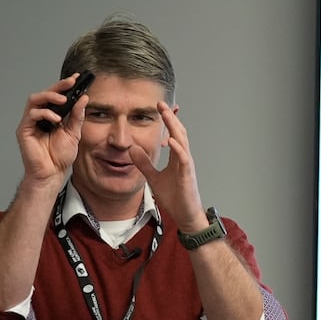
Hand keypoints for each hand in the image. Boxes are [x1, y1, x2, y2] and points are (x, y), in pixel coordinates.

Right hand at [15, 75, 85, 189]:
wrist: (53, 172)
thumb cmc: (60, 155)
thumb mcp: (74, 132)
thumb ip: (77, 116)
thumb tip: (83, 98)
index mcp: (51, 115)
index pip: (56, 96)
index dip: (64, 86)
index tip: (77, 78)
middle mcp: (39, 116)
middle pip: (44, 94)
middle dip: (58, 86)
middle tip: (70, 83)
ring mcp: (31, 122)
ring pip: (35, 100)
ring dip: (50, 97)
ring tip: (63, 100)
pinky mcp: (24, 130)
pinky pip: (31, 115)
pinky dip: (45, 113)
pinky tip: (56, 119)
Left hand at [130, 102, 208, 232]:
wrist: (186, 215)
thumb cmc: (175, 198)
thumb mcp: (154, 178)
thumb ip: (144, 163)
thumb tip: (133, 150)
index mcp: (177, 158)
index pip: (173, 135)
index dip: (167, 121)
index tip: (158, 108)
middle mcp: (184, 159)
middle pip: (179, 133)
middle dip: (170, 118)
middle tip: (161, 104)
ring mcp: (187, 166)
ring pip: (182, 141)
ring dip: (174, 127)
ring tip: (166, 115)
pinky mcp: (187, 175)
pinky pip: (183, 158)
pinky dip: (178, 148)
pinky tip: (170, 140)